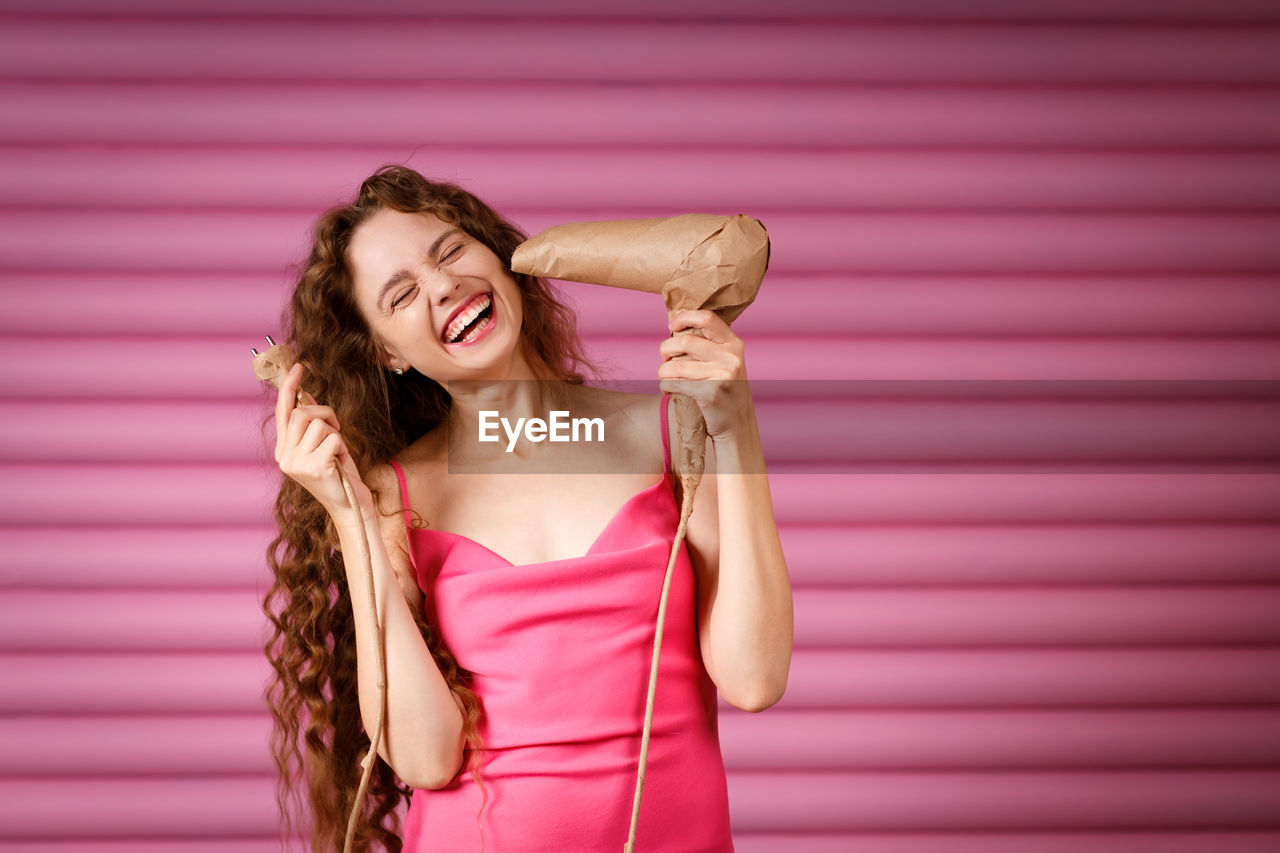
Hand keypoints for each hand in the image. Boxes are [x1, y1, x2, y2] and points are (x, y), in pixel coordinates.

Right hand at [274, 362, 373, 518]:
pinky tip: (341, 463)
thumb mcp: (324, 445)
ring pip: (318, 424)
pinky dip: (342, 447)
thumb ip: (312, 423)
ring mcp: (297, 464)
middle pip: (301, 413)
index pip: (283, 413)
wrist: (351, 506)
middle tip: (336, 427)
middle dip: (324, 413)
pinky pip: (333, 439)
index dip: (288, 388)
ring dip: (335, 434)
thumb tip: (304, 393)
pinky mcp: (314, 468)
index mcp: (284, 451)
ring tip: (338, 453)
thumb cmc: (338, 475)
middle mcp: (285, 458)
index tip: (298, 367)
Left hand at [657, 309, 754, 440]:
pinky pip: (675, 384)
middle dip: (666, 348)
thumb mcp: (728, 364)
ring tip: (664, 376)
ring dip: (663, 371)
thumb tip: (677, 328)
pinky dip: (665, 386)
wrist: (738, 427)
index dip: (684, 317)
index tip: (672, 325)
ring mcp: (722, 375)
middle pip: (685, 341)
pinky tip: (668, 389)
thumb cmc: (726, 393)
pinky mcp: (710, 393)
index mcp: (734, 344)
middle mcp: (731, 357)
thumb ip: (710, 346)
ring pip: (676, 365)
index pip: (707, 317)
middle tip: (664, 357)